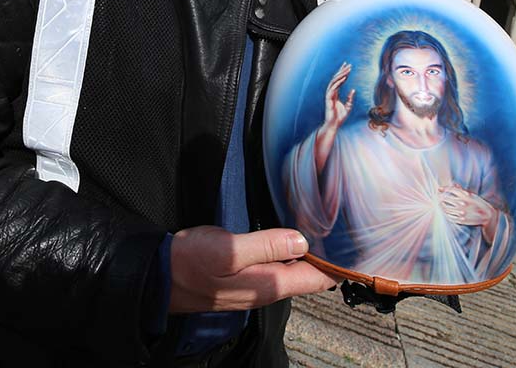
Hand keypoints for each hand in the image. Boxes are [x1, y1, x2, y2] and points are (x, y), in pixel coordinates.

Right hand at [168, 226, 336, 312]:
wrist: (157, 278)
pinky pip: (277, 266)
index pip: (319, 277)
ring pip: (294, 269)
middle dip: (328, 255)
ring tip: (326, 227)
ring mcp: (255, 284)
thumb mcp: (228, 249)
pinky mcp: (244, 277)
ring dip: (310, 252)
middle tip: (346, 225)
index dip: (340, 262)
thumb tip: (301, 239)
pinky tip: (292, 234)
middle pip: (310, 274)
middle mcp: (267, 289)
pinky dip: (290, 251)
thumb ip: (266, 245)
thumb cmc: (189, 263)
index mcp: (270, 284)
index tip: (358, 242)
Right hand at [322, 63, 354, 131]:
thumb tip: (353, 90)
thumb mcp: (348, 107)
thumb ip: (350, 98)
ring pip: (334, 82)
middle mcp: (331, 93)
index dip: (342, 73)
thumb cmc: (340, 117)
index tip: (347, 66)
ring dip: (340, 75)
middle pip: (336, 79)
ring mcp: (329, 95)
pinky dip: (338, 83)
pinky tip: (344, 78)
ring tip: (347, 70)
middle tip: (348, 65)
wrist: (334, 125)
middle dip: (342, 71)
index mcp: (335, 94)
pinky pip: (333, 88)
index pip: (338, 81)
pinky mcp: (328, 99)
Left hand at [440, 185, 495, 230]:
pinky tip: (445, 213)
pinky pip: (449, 217)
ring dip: (441, 206)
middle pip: (445, 199)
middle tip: (437, 198)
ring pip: (445, 208)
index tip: (439, 189)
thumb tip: (454, 184)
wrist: (488, 216)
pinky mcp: (461, 220)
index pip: (451, 189)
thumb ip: (462, 190)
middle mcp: (462, 203)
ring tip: (439, 205)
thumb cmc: (479, 204)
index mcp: (465, 195)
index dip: (444, 189)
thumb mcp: (472, 195)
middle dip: (440, 197)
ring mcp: (461, 212)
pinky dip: (445, 214)